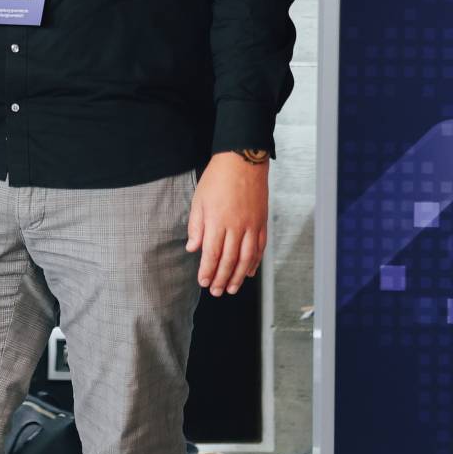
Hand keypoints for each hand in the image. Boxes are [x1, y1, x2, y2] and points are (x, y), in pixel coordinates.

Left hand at [186, 150, 269, 296]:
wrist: (242, 162)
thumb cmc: (217, 179)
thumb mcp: (198, 200)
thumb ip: (196, 226)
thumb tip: (193, 248)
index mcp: (217, 221)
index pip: (212, 253)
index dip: (207, 270)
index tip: (202, 282)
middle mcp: (236, 227)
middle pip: (229, 260)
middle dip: (221, 278)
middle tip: (216, 291)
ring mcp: (251, 226)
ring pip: (246, 258)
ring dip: (238, 276)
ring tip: (231, 288)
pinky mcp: (261, 223)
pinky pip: (259, 248)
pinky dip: (254, 263)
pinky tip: (248, 272)